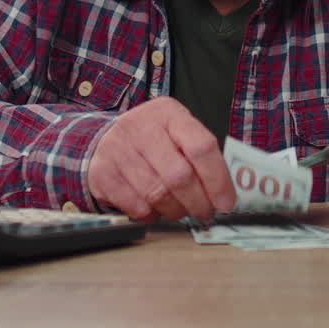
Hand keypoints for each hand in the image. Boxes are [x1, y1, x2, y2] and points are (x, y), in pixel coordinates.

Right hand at [88, 98, 235, 222]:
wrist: (106, 139)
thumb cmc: (153, 140)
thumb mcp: (177, 133)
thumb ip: (200, 156)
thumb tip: (225, 195)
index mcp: (168, 113)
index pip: (201, 147)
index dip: (218, 180)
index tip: (226, 203)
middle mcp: (141, 127)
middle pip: (180, 176)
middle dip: (198, 202)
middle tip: (206, 212)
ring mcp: (118, 149)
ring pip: (158, 195)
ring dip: (176, 211)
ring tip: (181, 210)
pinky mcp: (102, 173)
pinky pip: (137, 206)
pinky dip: (153, 215)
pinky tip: (156, 207)